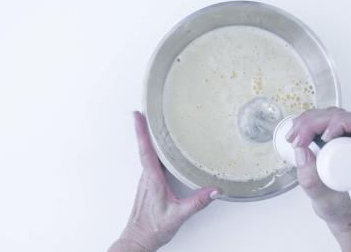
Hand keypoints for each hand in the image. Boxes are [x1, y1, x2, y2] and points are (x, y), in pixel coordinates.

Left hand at [109, 111, 219, 251]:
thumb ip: (197, 203)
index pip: (145, 150)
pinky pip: (150, 163)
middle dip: (144, 129)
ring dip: (147, 140)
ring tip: (151, 124)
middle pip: (145, 148)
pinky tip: (159, 151)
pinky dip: (152, 152)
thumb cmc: (152, 229)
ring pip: (147, 155)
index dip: (141, 132)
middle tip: (144, 111)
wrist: (138, 240)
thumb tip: (213, 190)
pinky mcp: (149, 186)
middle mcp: (147, 177)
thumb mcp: (178, 215)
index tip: (137, 115)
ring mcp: (147, 181)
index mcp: (152, 179)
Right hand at [285, 107, 350, 231]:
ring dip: (309, 121)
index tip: (324, 137)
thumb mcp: (322, 197)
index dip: (341, 123)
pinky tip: (298, 133)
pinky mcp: (338, 136)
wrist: (337, 209)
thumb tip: (302, 151)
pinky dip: (308, 124)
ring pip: (331, 115)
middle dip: (316, 122)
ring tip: (294, 137)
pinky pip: (325, 121)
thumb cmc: (339, 205)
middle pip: (342, 116)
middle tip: (298, 137)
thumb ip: (311, 178)